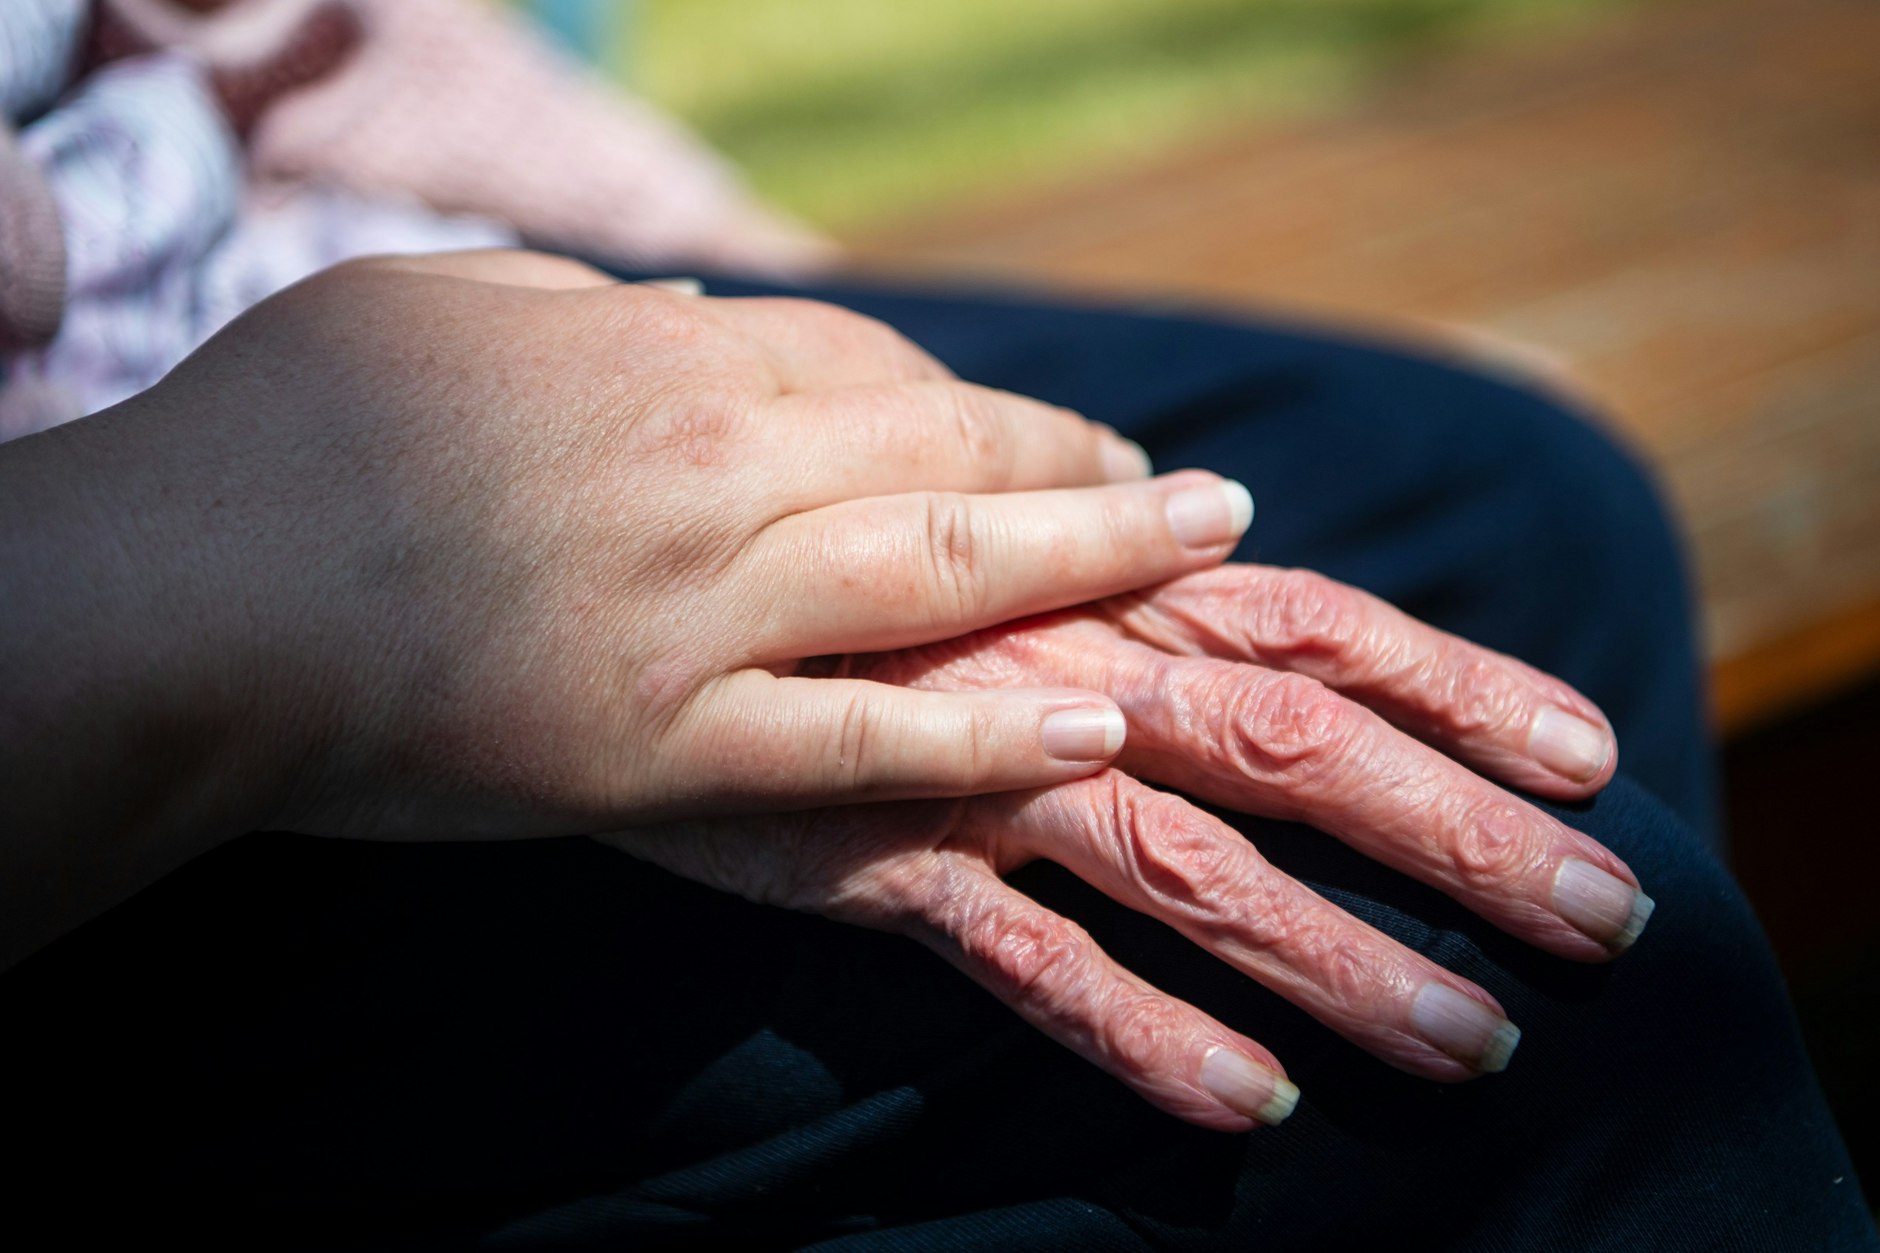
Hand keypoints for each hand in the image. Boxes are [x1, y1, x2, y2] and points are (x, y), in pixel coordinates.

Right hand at [0, 250, 1255, 961]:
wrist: (180, 599)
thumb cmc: (283, 437)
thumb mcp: (439, 314)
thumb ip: (578, 316)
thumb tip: (669, 319)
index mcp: (659, 361)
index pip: (878, 366)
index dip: (991, 404)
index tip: (1062, 430)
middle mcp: (712, 470)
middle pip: (949, 452)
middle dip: (1089, 469)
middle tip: (1197, 494)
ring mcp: (700, 613)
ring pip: (943, 576)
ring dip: (1096, 560)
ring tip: (1204, 554)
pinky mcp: (664, 748)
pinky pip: (862, 745)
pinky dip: (986, 739)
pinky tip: (1094, 727)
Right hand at [605, 565, 1646, 1130]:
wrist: (624, 565)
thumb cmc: (830, 535)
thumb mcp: (976, 511)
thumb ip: (1095, 529)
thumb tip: (1199, 504)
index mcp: (1109, 585)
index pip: (1319, 628)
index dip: (1460, 684)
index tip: (1589, 755)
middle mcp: (1073, 672)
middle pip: (1299, 750)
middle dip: (1460, 835)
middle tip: (1606, 919)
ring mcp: (980, 774)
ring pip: (1190, 873)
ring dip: (1335, 962)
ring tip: (1471, 1047)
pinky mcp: (881, 864)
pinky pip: (1027, 966)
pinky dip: (1138, 1034)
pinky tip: (1246, 1105)